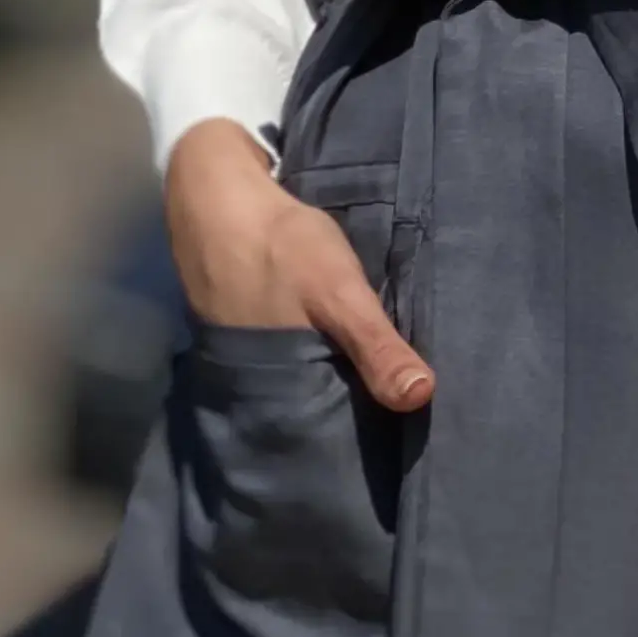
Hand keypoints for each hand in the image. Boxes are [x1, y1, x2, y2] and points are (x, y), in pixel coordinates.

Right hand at [165, 117, 434, 413]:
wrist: (216, 196)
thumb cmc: (280, 249)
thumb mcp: (339, 295)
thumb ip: (376, 347)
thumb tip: (421, 399)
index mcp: (282, 391)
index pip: (331, 436)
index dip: (368, 440)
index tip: (411, 439)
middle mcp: (260, 388)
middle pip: (320, 412)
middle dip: (359, 412)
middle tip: (413, 408)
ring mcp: (251, 362)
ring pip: (307, 385)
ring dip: (341, 384)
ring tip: (392, 381)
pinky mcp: (250, 334)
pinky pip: (294, 358)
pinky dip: (320, 356)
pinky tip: (346, 344)